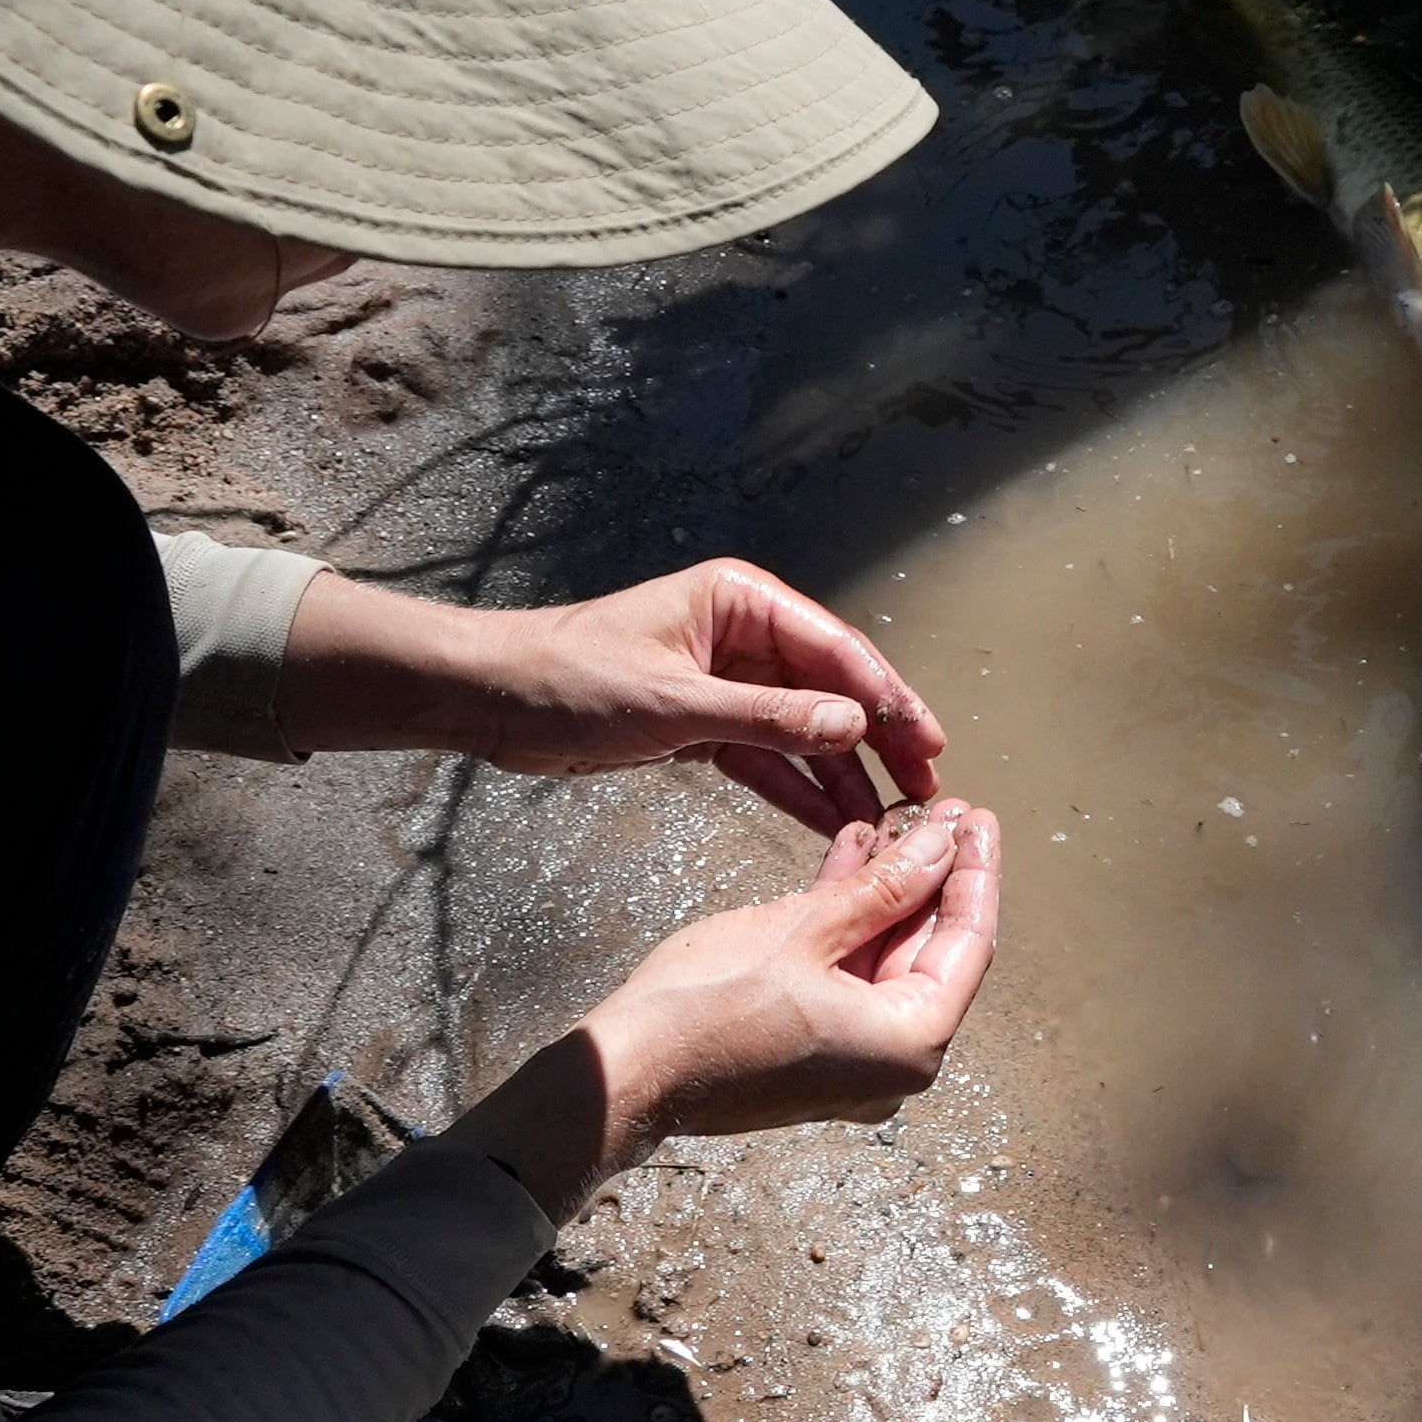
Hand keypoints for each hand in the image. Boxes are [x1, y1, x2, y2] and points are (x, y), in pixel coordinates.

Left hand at [281, 558, 946, 828]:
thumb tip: (851, 727)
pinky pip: (765, 757)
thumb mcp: (676, 705)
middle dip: (878, 740)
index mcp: (741, 601)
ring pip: (802, 729)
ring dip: (841, 772)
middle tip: (926, 788)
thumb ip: (768, 720)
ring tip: (889, 817)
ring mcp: (724, 680)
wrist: (492, 701)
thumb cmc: (571, 682)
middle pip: (830, 690)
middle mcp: (741, 634)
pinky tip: (833, 820)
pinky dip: (795, 787)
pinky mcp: (702, 723)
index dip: (888, 699)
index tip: (929, 743)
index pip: (836, 651)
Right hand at [446, 801, 1000, 1216]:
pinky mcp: (812, 1045)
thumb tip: (943, 845)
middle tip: (941, 810)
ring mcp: (852, 1059)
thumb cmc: (709, 1006)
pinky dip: (849, 922)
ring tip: (894, 820)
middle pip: (931, 951)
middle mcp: (893, 1061)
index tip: (978, 814)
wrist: (625, 1072)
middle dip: (933, 875)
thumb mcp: (806, 930)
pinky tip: (851, 856)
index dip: (975, 871)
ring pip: (885, 957)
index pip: (967, 942)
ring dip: (888, 891)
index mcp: (911, 1042)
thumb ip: (886, 888)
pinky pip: (847, 974)